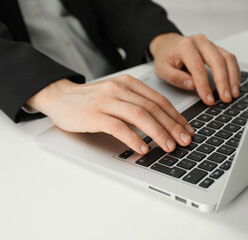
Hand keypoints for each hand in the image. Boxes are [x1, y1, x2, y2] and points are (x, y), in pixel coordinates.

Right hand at [26, 75, 194, 153]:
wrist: (60, 97)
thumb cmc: (90, 100)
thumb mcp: (115, 95)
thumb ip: (135, 103)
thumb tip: (161, 123)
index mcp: (128, 83)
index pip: (158, 99)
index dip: (176, 116)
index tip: (187, 129)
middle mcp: (119, 89)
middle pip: (153, 108)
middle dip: (173, 126)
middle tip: (185, 141)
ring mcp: (106, 101)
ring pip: (140, 116)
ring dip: (158, 133)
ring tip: (169, 147)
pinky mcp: (94, 115)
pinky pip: (119, 127)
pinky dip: (133, 139)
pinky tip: (143, 148)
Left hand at [149, 33, 239, 104]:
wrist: (167, 44)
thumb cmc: (165, 57)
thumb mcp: (162, 69)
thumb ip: (175, 78)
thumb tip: (192, 86)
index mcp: (185, 46)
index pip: (198, 68)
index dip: (204, 86)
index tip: (209, 100)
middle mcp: (200, 42)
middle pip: (217, 61)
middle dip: (223, 82)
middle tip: (226, 98)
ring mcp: (210, 44)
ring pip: (227, 58)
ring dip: (233, 77)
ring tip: (234, 93)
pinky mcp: (216, 48)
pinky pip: (230, 58)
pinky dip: (234, 72)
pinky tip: (234, 84)